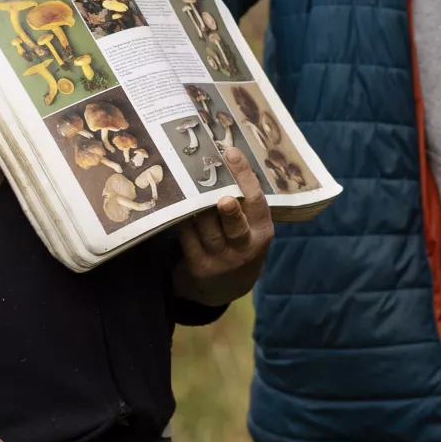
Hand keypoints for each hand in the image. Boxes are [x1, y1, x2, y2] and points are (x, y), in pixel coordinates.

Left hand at [173, 146, 273, 306]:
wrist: (226, 287)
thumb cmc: (239, 244)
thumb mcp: (252, 228)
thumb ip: (244, 203)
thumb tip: (224, 157)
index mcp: (262, 231)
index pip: (256, 201)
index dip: (245, 177)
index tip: (232, 153)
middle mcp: (245, 247)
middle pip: (236, 226)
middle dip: (230, 213)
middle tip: (224, 200)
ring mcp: (221, 259)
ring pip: (207, 229)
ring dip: (197, 208)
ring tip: (189, 186)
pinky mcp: (200, 266)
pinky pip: (188, 237)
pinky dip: (183, 220)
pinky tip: (178, 206)